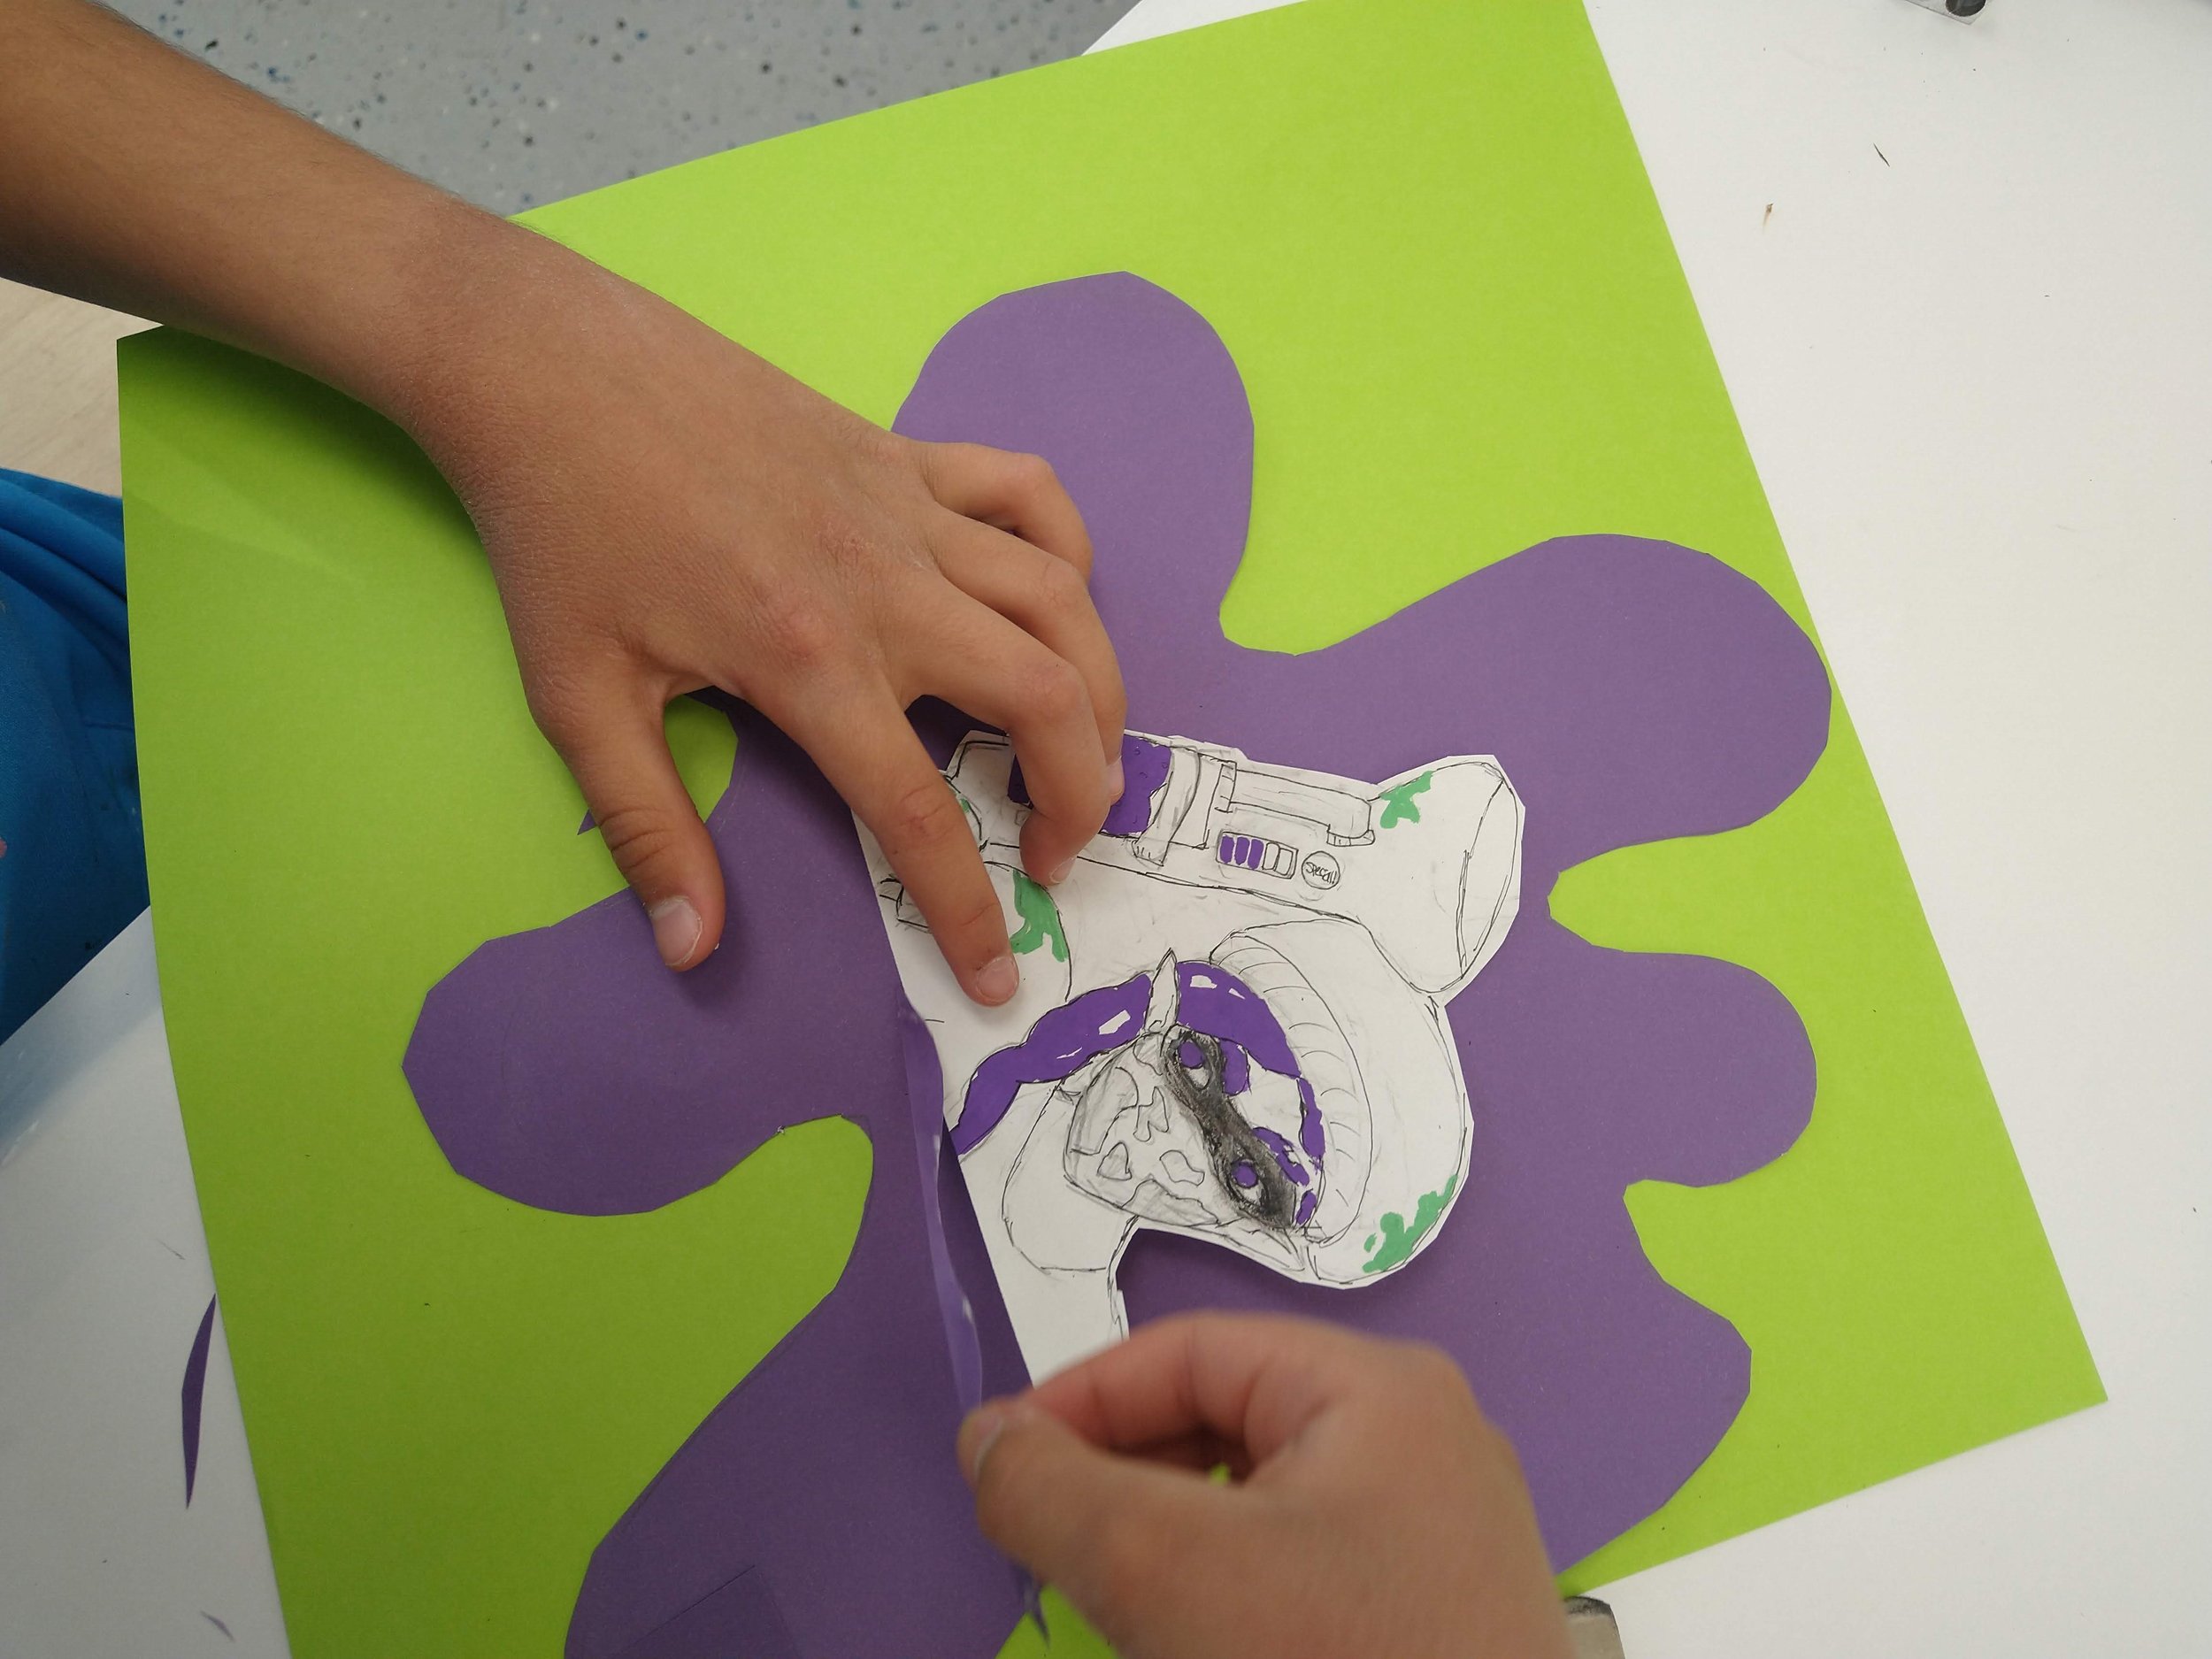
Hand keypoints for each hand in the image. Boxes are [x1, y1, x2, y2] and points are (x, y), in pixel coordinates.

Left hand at [0, 0, 1124, 1006]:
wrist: (551, 371)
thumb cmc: (561, 537)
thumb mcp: (580, 699)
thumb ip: (652, 828)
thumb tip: (693, 949)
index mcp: (810, 661)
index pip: (922, 812)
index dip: (970, 909)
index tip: (995, 977)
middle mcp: (888, 587)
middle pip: (1044, 699)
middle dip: (1081, 795)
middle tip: (1056, 852)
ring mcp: (909, 510)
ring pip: (1063, 601)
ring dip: (1100, 688)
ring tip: (1085, 751)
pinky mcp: (907, 452)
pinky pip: (1028, 494)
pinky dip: (1066, 549)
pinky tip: (1056, 598)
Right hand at [956, 1314, 1571, 1658]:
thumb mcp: (1164, 1573)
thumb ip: (1053, 1491)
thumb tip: (985, 1435)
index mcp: (1378, 1387)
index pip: (1189, 1352)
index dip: (1077, 1402)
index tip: (995, 1471)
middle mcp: (1424, 1439)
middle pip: (1226, 1420)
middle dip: (1122, 1477)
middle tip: (1047, 1548)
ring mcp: (1441, 1532)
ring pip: (1261, 1500)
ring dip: (1170, 1542)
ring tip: (1113, 1604)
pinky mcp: (1438, 1613)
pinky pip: (1306, 1566)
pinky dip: (1230, 1590)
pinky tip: (1193, 1641)